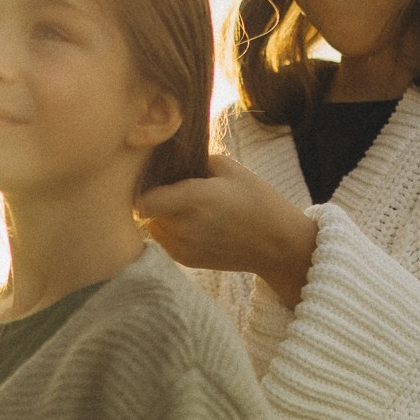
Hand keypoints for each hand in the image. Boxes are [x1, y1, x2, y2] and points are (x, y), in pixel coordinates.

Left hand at [135, 154, 317, 308]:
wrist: (277, 244)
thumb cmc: (257, 200)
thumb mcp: (229, 168)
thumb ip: (193, 161)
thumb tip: (167, 159)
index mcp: (194, 199)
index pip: (143, 200)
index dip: (143, 187)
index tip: (155, 177)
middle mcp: (183, 227)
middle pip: (146, 211)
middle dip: (155, 198)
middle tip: (172, 188)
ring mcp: (182, 247)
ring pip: (152, 226)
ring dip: (161, 214)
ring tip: (185, 206)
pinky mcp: (185, 260)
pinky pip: (163, 240)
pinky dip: (169, 230)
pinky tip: (192, 222)